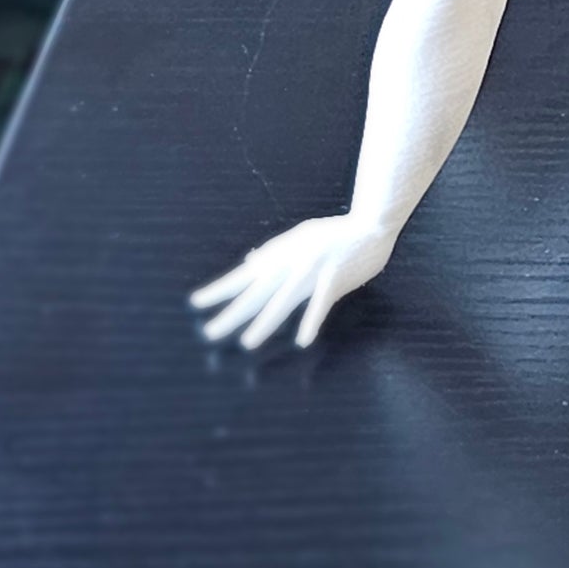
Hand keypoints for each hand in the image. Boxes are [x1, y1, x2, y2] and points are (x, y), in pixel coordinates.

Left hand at [191, 213, 397, 348]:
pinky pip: (321, 302)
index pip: (244, 275)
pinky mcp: (335, 276)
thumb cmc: (336, 233)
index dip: (220, 290)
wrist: (372, 224)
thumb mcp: (301, 236)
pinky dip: (311, 320)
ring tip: (247, 342)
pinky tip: (302, 340)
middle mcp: (292, 262)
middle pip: (257, 292)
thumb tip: (250, 261)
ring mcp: (313, 269)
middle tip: (210, 333)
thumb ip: (275, 251)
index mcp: (281, 254)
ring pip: (284, 299)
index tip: (196, 302)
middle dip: (232, 313)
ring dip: (266, 322)